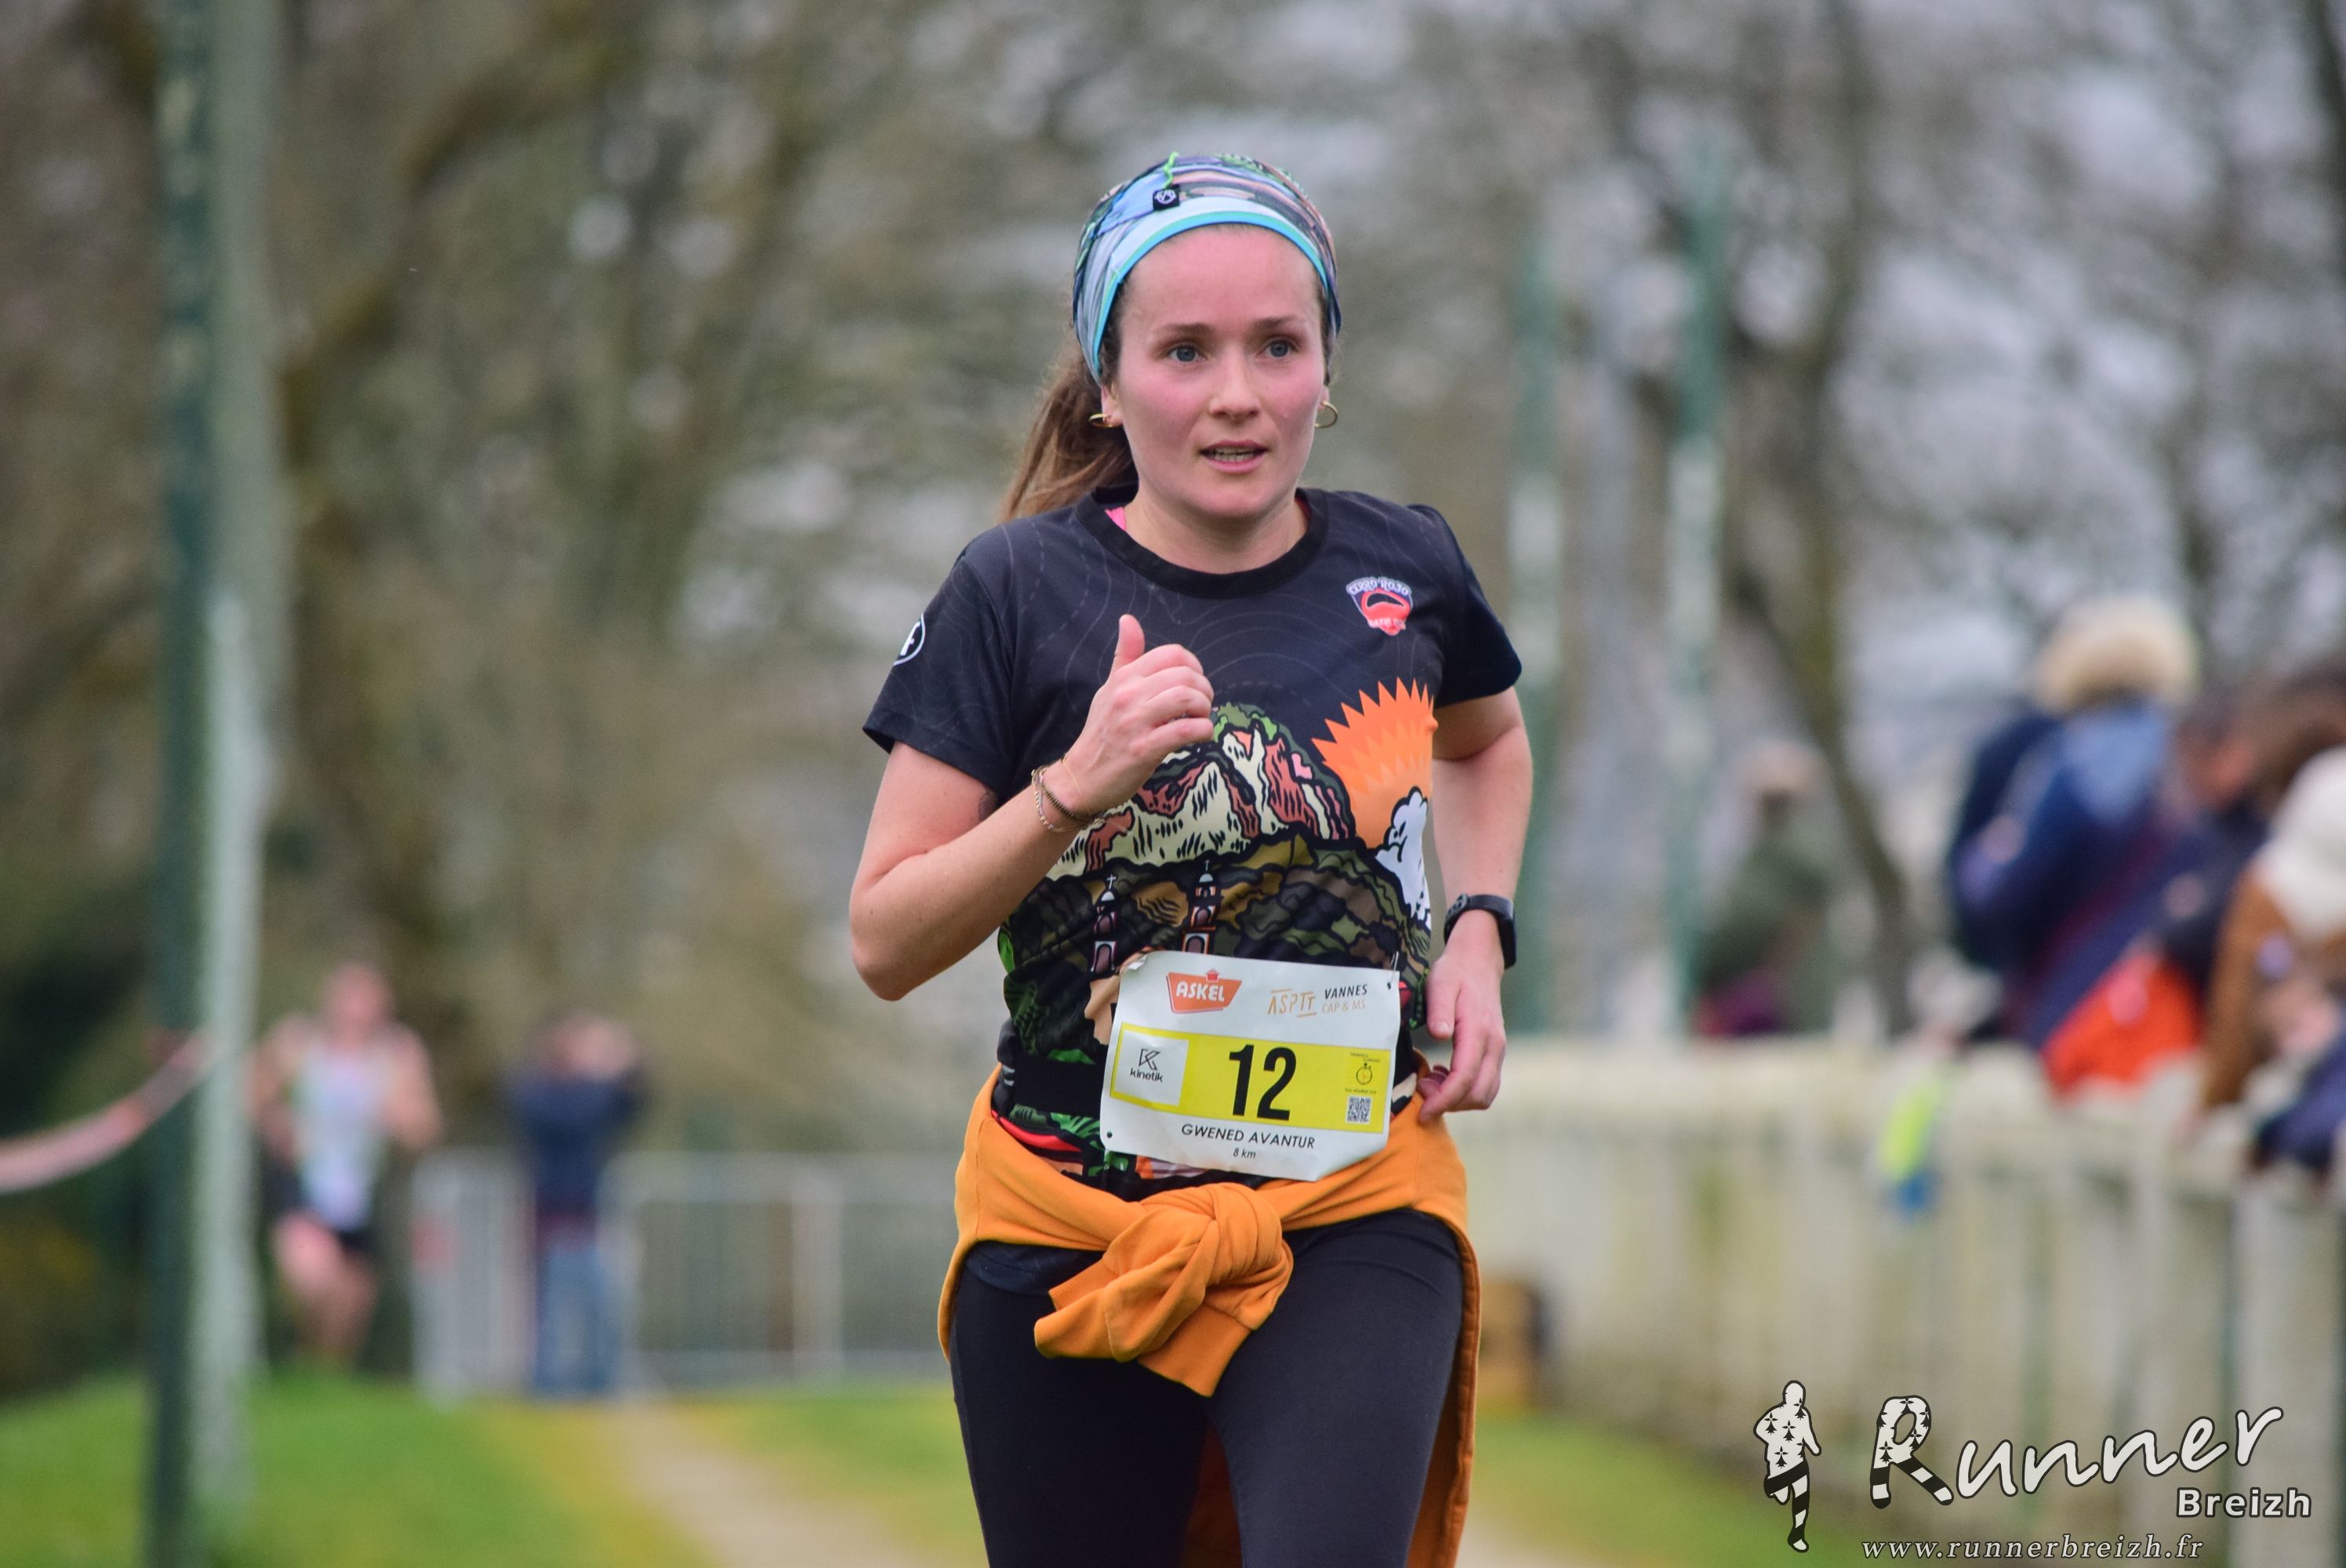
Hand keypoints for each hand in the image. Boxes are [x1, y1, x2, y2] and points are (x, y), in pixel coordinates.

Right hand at [1053, 615, 1214, 815]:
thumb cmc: (1102, 733)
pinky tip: (1201, 735)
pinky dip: (1203, 731)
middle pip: (1184, 675)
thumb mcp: (1110, 689)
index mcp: (1124, 678)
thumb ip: (1125, 656)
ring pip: (1186, 698)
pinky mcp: (1143, 750)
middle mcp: (1127, 695)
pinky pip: (1184, 731)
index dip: (1194, 665)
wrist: (1081, 777)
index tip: (1194, 682)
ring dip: (1204, 708)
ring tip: (1201, 717)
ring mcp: (1134, 723)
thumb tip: (1128, 619)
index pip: (1171, 654)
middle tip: (1203, 704)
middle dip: (1204, 688)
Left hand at [1418, 913, 1506, 1119]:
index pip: (1464, 1078)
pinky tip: (1442, 1075)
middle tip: (1422, 1092)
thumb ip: (1439, 1010)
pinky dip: (1466, 1090)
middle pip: (1479, 1094)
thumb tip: (1439, 1035)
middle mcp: (1494, 1046)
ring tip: (1430, 1083)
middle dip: (1450, 1103)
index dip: (1444, 1100)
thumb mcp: (1440, 984)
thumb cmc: (1455, 973)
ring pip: (1485, 1093)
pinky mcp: (1495, 1052)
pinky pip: (1486, 1083)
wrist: (1478, 961)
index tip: (1423, 1111)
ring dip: (1458, 1099)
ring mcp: (1497, 1050)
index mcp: (1478, 1032)